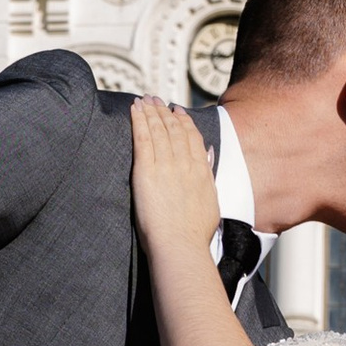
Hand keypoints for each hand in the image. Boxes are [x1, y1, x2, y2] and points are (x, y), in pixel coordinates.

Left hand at [130, 97, 220, 257]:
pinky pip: (142, 138)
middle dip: (164, 112)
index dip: (184, 122)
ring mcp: (166, 166)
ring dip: (150, 112)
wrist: (181, 245)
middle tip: (156, 100)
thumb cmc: (195, 233)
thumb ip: (208, 175)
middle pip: (174, 130)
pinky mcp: (146, 171)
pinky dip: (139, 121)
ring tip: (144, 100)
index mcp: (201, 171)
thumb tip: (208, 155)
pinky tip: (135, 109)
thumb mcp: (211, 201)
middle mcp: (185, 164)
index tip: (177, 111)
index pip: (192, 138)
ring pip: (158, 130)